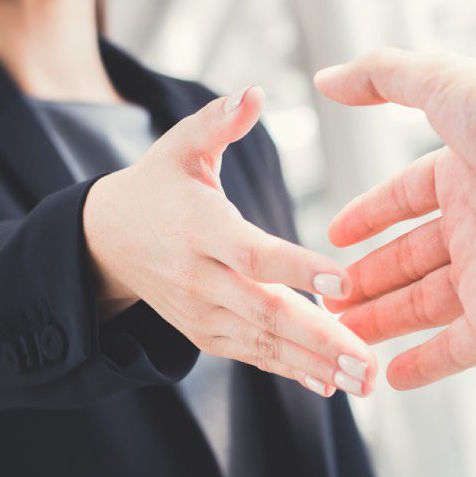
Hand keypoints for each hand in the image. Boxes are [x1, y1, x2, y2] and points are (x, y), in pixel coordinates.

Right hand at [84, 86, 375, 396]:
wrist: (107, 239)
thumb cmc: (156, 185)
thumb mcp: (178, 146)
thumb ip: (216, 122)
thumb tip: (254, 92)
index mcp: (200, 228)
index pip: (254, 253)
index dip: (297, 268)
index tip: (343, 282)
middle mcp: (200, 278)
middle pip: (265, 312)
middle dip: (319, 340)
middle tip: (368, 363)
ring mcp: (202, 312)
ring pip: (263, 343)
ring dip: (314, 365)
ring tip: (364, 381)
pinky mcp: (205, 333)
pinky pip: (252, 354)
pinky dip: (290, 371)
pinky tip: (330, 384)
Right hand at [314, 49, 475, 389]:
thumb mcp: (441, 82)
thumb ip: (381, 76)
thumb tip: (326, 78)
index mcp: (464, 173)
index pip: (404, 199)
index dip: (368, 216)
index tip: (334, 238)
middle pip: (409, 259)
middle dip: (366, 280)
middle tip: (326, 299)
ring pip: (425, 305)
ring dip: (384, 322)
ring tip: (340, 335)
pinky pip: (461, 347)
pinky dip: (427, 365)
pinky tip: (391, 378)